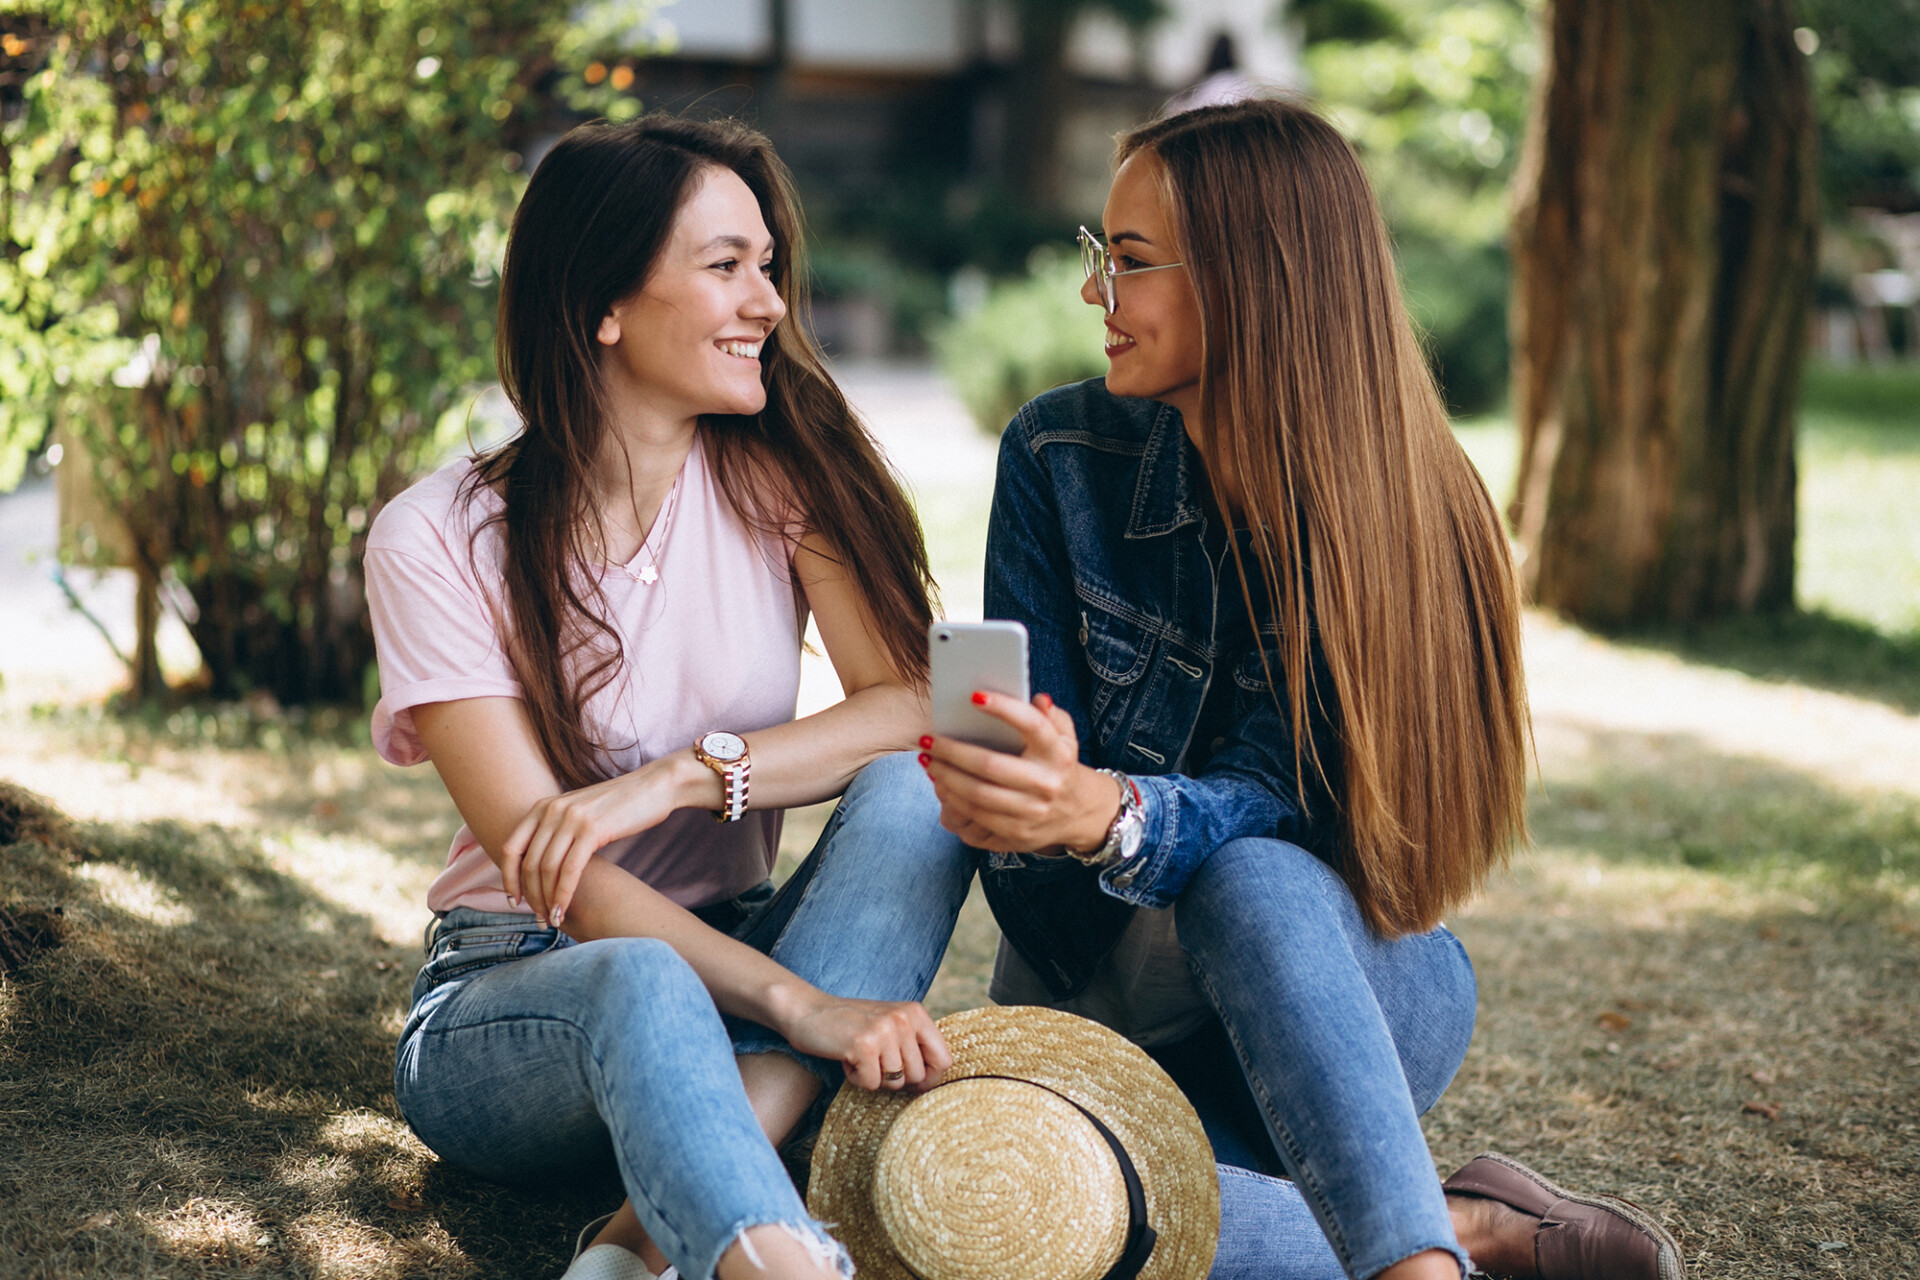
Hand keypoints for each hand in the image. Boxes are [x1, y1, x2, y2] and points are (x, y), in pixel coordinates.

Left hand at [501, 761, 684, 927]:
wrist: (655, 786)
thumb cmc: (620, 806)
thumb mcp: (580, 812)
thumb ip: (558, 830)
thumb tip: (543, 865)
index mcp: (543, 806)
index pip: (511, 849)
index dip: (509, 879)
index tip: (515, 901)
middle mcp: (552, 810)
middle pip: (528, 863)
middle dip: (531, 897)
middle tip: (539, 919)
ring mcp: (572, 818)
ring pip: (547, 869)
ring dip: (546, 900)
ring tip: (553, 920)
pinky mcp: (592, 830)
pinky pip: (570, 870)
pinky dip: (563, 895)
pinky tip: (564, 911)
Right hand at [780, 993, 950, 1091]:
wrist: (807, 1011)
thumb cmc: (851, 1025)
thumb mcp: (890, 1025)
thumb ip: (914, 1045)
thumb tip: (933, 1082)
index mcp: (916, 1012)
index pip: (944, 1060)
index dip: (929, 1079)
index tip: (909, 1080)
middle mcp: (904, 1019)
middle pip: (919, 1076)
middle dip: (896, 1080)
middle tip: (875, 1064)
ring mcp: (884, 1031)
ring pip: (895, 1082)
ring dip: (874, 1078)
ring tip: (859, 1057)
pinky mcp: (863, 1045)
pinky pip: (871, 1084)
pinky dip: (856, 1079)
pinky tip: (846, 1060)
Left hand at [921, 692, 1121, 853]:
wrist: (1079, 812)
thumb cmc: (1060, 765)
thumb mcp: (1065, 737)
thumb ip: (1051, 716)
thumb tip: (1038, 699)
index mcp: (1058, 754)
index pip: (1033, 726)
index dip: (1004, 709)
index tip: (974, 697)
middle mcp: (1047, 784)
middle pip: (990, 765)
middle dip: (953, 751)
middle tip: (928, 740)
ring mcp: (1032, 813)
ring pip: (977, 795)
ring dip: (945, 777)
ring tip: (928, 761)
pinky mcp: (1018, 834)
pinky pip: (976, 818)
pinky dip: (952, 800)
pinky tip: (940, 784)